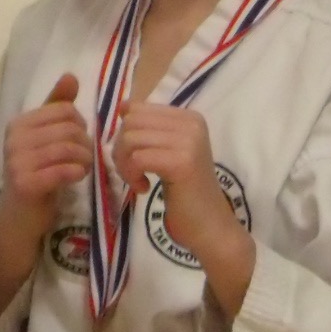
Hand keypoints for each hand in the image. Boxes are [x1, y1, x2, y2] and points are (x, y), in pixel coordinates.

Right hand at [0, 73, 89, 229]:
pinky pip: (64, 170)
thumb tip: (71, 76)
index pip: (65, 110)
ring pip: (69, 148)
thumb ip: (57, 107)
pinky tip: (77, 176)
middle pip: (69, 129)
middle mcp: (14, 138)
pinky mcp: (26, 183)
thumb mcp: (46, 137)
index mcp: (19, 123)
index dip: (81, 124)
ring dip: (85, 159)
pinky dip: (77, 172)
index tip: (79, 141)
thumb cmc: (37, 173)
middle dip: (85, 144)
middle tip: (85, 158)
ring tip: (84, 167)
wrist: (20, 216)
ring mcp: (17, 161)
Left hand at [111, 103, 238, 262]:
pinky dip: (131, 175)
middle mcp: (192, 123)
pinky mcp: (181, 162)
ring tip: (137, 181)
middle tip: (132, 173)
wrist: (209, 224)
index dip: (126, 134)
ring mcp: (189, 141)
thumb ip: (149, 129)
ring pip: (131, 139)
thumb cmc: (185, 192)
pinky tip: (143, 188)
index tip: (136, 158)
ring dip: (124, 165)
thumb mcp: (167, 152)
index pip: (138, 109)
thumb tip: (123, 107)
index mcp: (189, 117)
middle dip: (121, 150)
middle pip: (131, 123)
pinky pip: (137, 158)